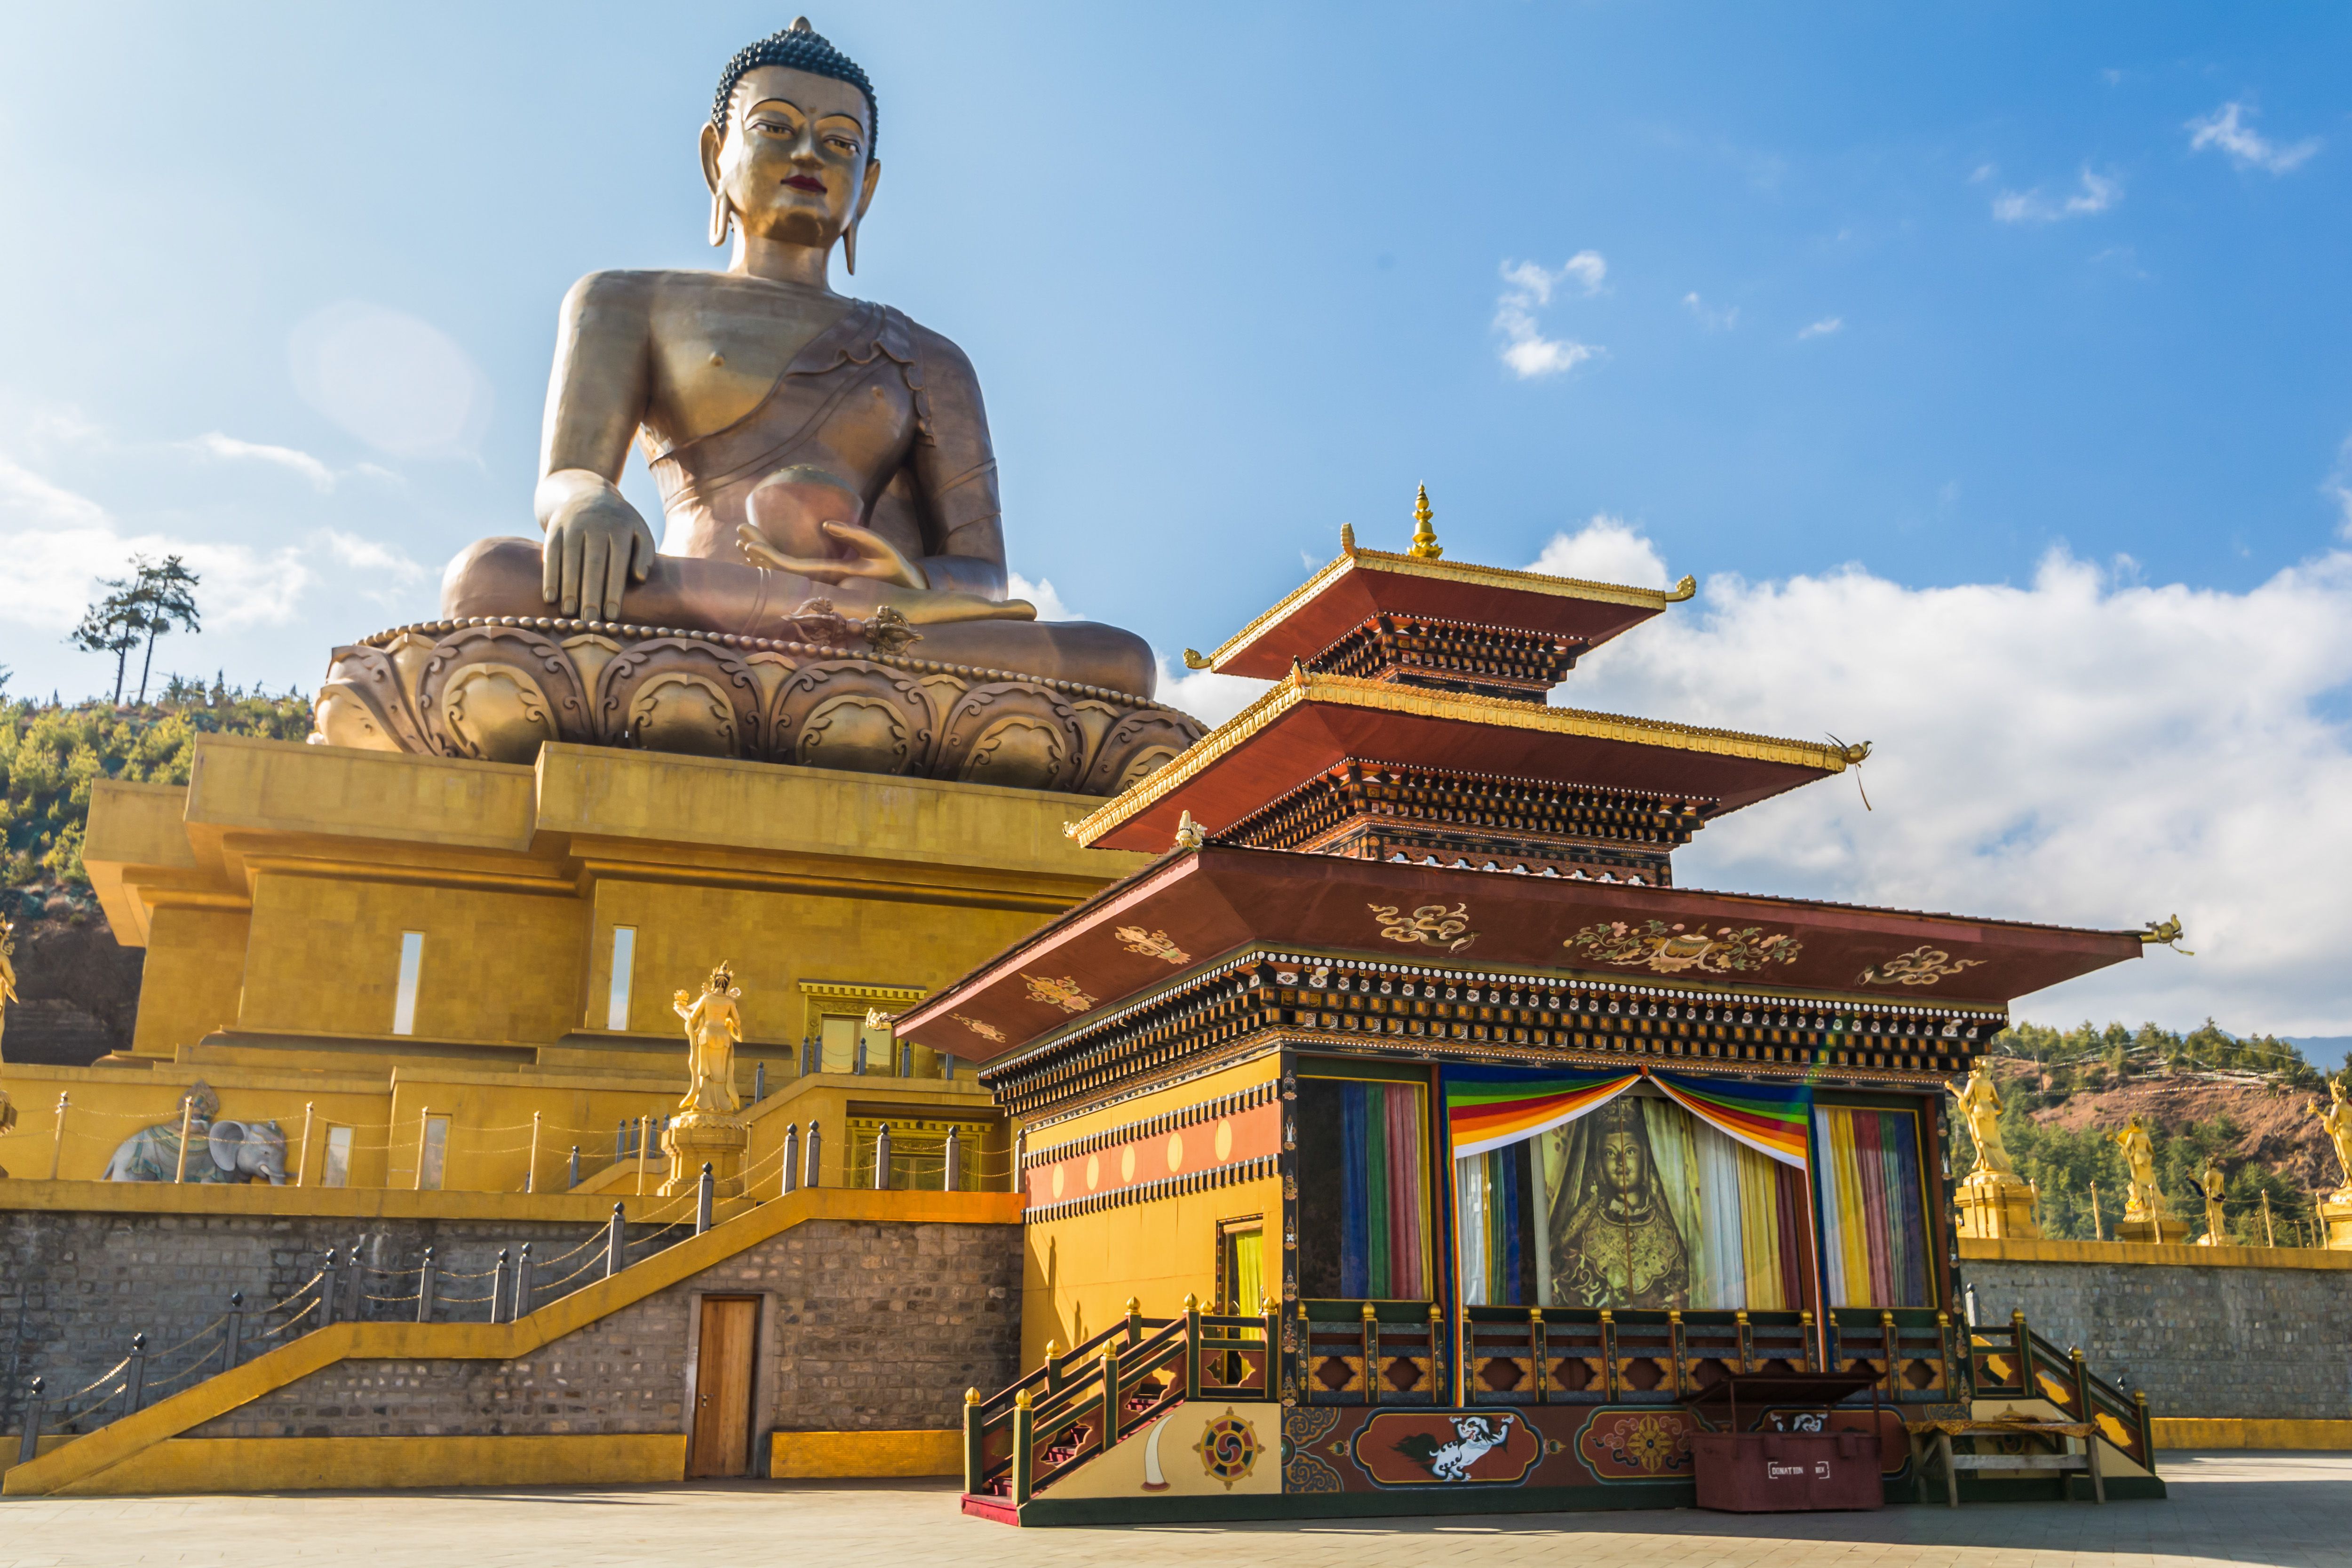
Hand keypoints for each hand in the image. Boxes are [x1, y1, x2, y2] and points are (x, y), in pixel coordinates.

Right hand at [541, 485, 657, 620]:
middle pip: (593, 563)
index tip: (612, 616)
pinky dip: (550, 576)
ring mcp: (573, 524)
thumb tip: (639, 578)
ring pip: (570, 559)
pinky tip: (551, 598)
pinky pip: (551, 553)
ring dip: (569, 589)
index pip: (617, 563)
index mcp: (620, 528)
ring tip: (570, 614)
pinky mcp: (555, 527)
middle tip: (589, 622)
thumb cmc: (620, 524)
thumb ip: (645, 553)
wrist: (588, 492)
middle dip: (590, 594)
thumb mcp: (639, 531)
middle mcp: (596, 524)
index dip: (614, 591)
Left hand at [736, 519, 927, 590]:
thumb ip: (855, 534)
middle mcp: (820, 584)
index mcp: (830, 576)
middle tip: (740, 530)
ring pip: (783, 575)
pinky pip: (791, 574)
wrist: (904, 593)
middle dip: (758, 552)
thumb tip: (825, 523)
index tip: (748, 542)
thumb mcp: (880, 547)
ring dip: (763, 558)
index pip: (789, 568)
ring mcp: (820, 584)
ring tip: (743, 541)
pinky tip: (764, 554)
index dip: (767, 556)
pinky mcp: (823, 582)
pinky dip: (775, 563)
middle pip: (779, 571)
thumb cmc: (894, 567)